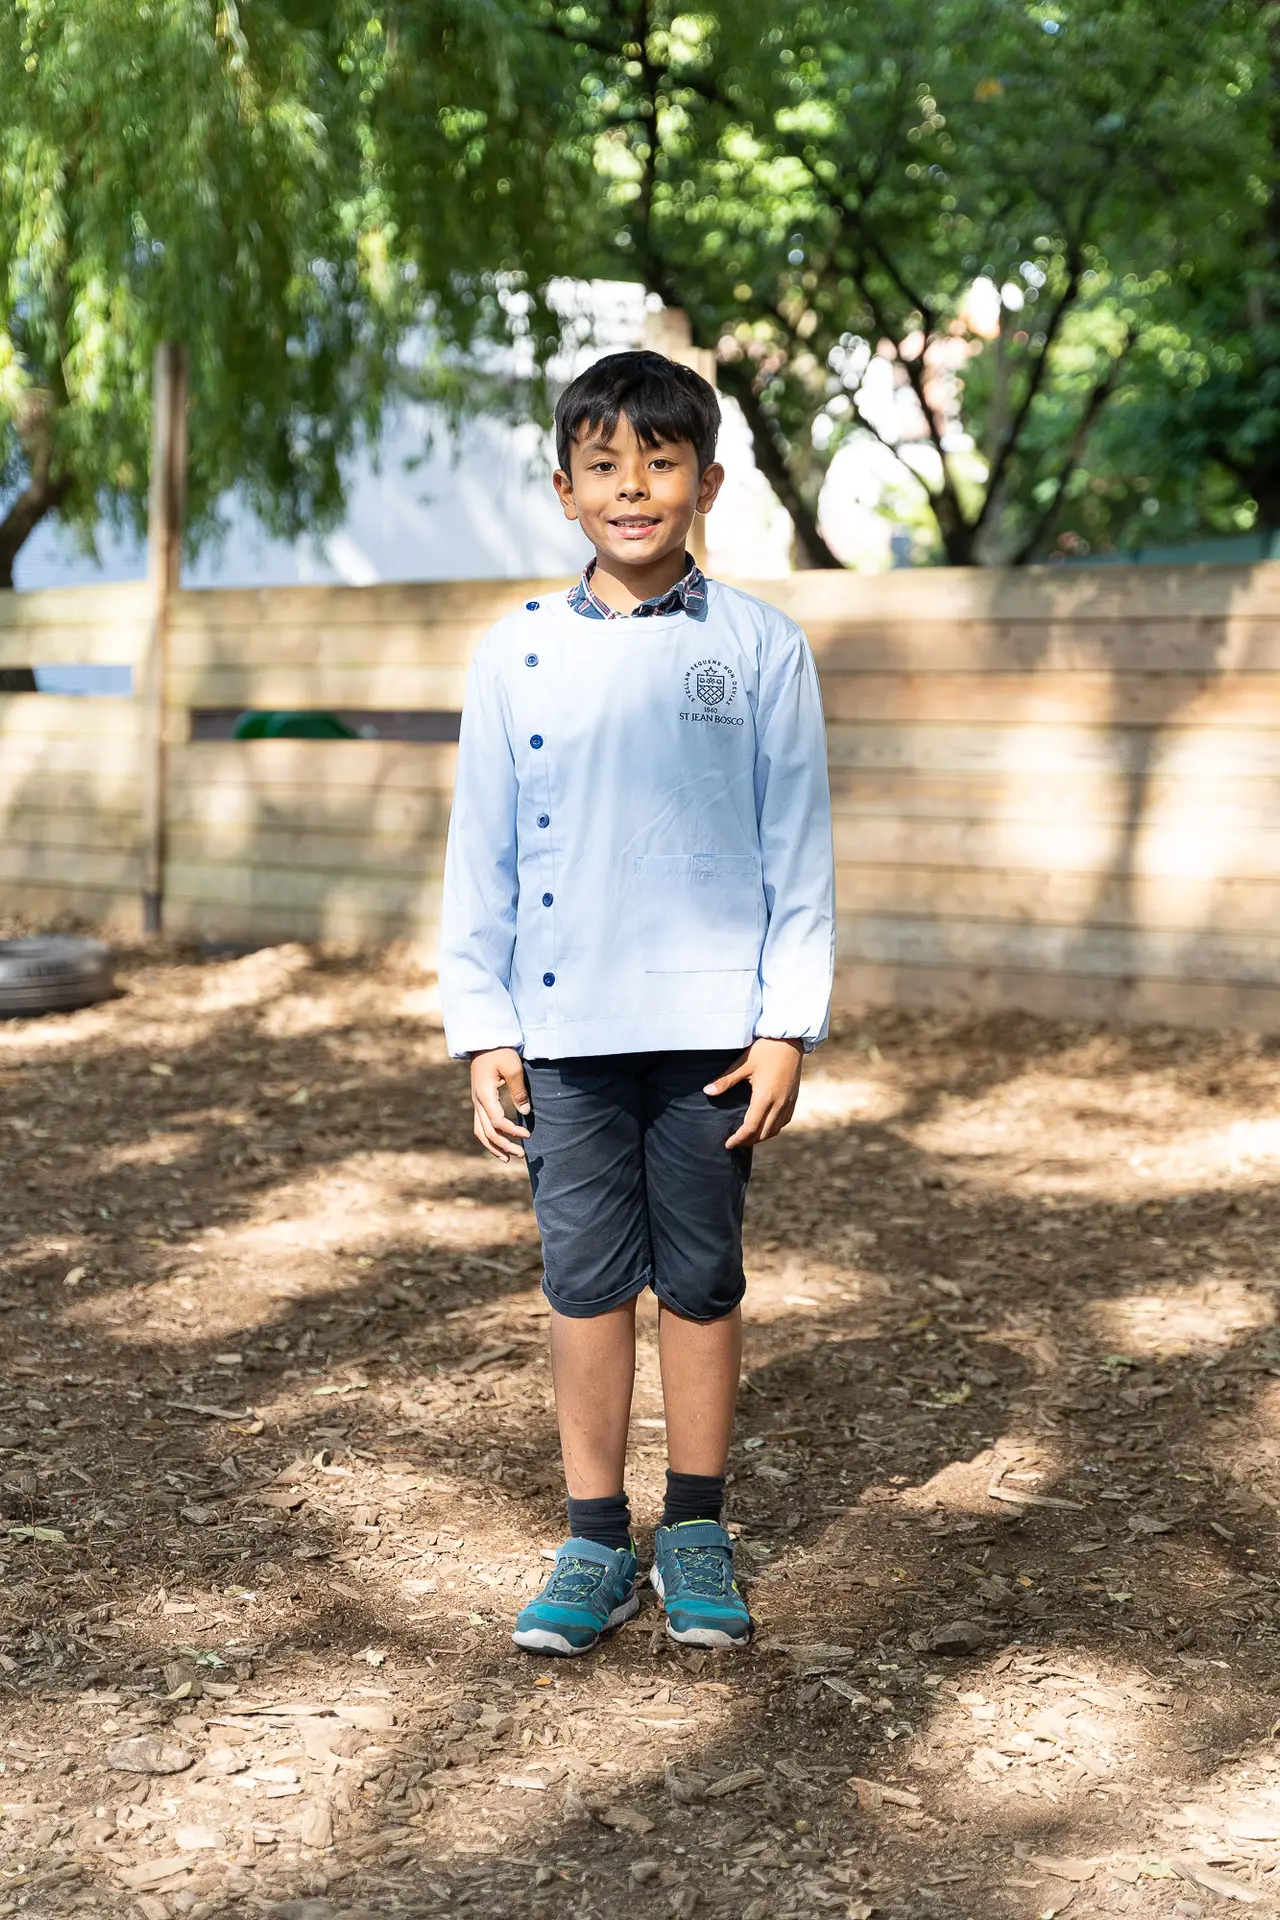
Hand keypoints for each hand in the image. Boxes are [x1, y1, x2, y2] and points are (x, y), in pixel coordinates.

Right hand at [470, 1047, 530, 1161]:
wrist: (484, 1041)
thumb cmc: (500, 1051)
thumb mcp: (513, 1068)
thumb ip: (519, 1091)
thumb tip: (526, 1112)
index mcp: (485, 1094)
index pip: (498, 1121)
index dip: (513, 1131)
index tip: (528, 1134)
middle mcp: (477, 1102)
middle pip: (488, 1132)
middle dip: (505, 1145)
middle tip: (522, 1154)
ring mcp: (476, 1102)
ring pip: (480, 1132)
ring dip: (493, 1147)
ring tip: (507, 1158)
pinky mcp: (478, 1101)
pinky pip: (480, 1125)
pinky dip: (488, 1138)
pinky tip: (498, 1144)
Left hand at [706, 1037, 803, 1149]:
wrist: (790, 1040)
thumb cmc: (765, 1050)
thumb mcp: (743, 1064)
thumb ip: (726, 1081)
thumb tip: (707, 1091)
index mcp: (764, 1097)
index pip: (750, 1128)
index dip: (738, 1139)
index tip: (728, 1144)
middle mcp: (779, 1104)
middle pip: (763, 1133)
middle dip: (748, 1141)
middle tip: (735, 1142)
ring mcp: (788, 1102)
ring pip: (775, 1129)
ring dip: (761, 1136)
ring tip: (748, 1136)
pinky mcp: (794, 1098)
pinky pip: (784, 1121)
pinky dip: (773, 1128)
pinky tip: (765, 1125)